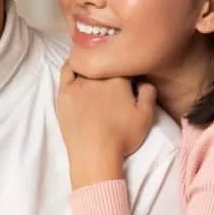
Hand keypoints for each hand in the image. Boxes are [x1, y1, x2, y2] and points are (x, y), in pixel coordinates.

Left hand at [57, 63, 157, 188]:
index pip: (123, 62)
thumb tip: (144, 79)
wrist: (95, 154)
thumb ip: (149, 92)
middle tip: (110, 76)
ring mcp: (79, 83)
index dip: (126, 67)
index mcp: (120, 79)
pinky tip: (78, 67)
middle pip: (105, 61)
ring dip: (92, 62)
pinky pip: (67, 69)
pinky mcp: (64, 92)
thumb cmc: (123, 137)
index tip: (126, 76)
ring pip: (86, 62)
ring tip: (95, 68)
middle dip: (109, 64)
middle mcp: (99, 76)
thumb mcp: (147, 116)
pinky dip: (73, 64)